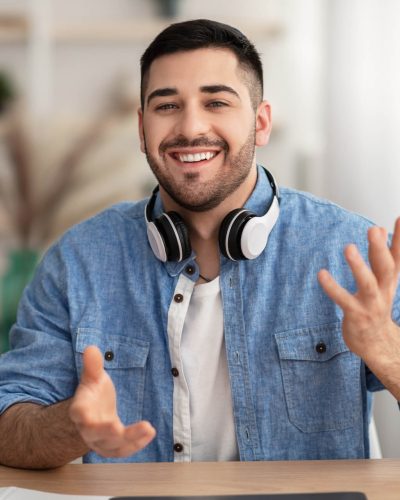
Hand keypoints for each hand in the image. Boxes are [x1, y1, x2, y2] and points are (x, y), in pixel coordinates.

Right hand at [69, 346, 155, 457]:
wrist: (94, 413)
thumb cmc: (94, 393)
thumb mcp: (93, 377)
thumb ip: (93, 365)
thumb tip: (91, 348)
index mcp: (80, 410)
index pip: (79, 414)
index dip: (82, 415)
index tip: (84, 414)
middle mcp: (88, 429)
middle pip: (94, 434)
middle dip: (105, 433)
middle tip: (117, 428)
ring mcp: (101, 440)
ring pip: (113, 445)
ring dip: (130, 439)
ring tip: (148, 429)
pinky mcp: (114, 446)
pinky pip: (124, 449)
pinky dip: (137, 443)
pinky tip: (150, 432)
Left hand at [318, 218, 399, 362]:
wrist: (378, 344)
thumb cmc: (376, 306)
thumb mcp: (383, 280)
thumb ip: (381, 255)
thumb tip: (380, 228)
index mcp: (390, 280)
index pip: (398, 257)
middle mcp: (384, 291)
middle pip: (386, 268)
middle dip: (380, 249)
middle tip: (373, 229)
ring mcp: (371, 304)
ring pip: (367, 284)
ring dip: (359, 267)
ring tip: (349, 248)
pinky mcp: (356, 315)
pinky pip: (343, 300)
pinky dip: (333, 287)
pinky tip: (321, 274)